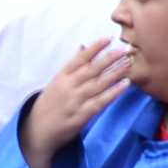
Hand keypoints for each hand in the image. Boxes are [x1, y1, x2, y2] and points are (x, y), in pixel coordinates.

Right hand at [18, 40, 137, 167]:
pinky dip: (113, 93)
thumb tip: (83, 48)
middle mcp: (68, 86)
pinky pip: (100, 102)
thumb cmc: (48, 104)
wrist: (37, 130)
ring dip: (116, 72)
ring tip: (130, 63)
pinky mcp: (81, 116)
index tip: (109, 37)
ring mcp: (75, 101)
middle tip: (127, 48)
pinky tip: (125, 85)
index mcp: (61, 76)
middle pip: (92, 69)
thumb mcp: (57, 82)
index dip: (95, 47)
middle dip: (111, 57)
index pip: (80, 58)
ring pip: (99, 84)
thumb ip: (72, 66)